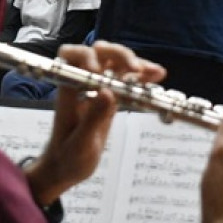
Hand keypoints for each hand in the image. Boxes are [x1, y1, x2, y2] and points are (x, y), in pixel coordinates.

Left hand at [25, 42, 166, 205]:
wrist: (65, 169)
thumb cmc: (67, 158)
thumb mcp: (80, 143)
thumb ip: (93, 118)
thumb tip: (107, 91)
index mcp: (69, 89)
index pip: (71, 55)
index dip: (87, 55)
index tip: (100, 71)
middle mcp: (83, 84)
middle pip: (99, 53)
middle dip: (119, 55)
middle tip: (135, 69)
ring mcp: (97, 90)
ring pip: (116, 64)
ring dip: (136, 64)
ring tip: (157, 72)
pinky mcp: (109, 99)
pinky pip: (126, 82)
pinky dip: (141, 78)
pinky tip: (157, 77)